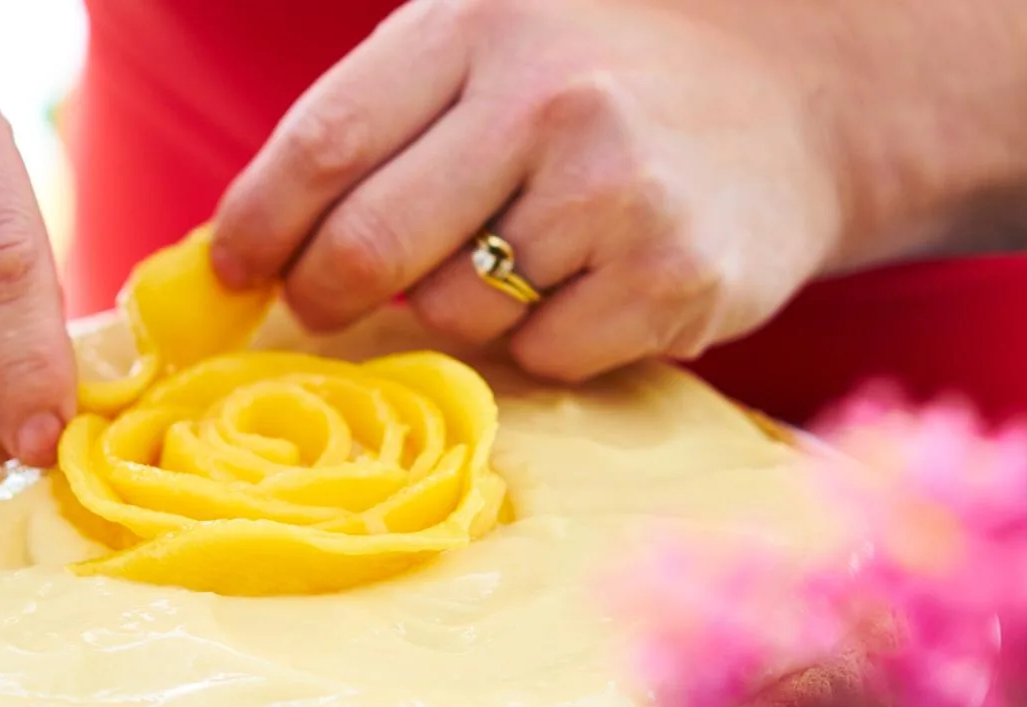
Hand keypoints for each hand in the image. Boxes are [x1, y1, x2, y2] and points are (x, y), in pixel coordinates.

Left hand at [211, 0, 848, 383]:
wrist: (795, 96)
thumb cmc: (602, 77)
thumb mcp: (491, 43)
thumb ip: (384, 120)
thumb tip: (250, 246)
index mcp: (481, 21)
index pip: (325, 142)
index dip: (259, 223)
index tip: (231, 271)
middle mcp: (548, 96)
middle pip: (371, 244)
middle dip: (324, 293)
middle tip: (319, 305)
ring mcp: (615, 189)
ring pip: (453, 314)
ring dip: (452, 310)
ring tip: (509, 260)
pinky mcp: (672, 276)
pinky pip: (543, 353)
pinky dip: (540, 341)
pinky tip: (585, 284)